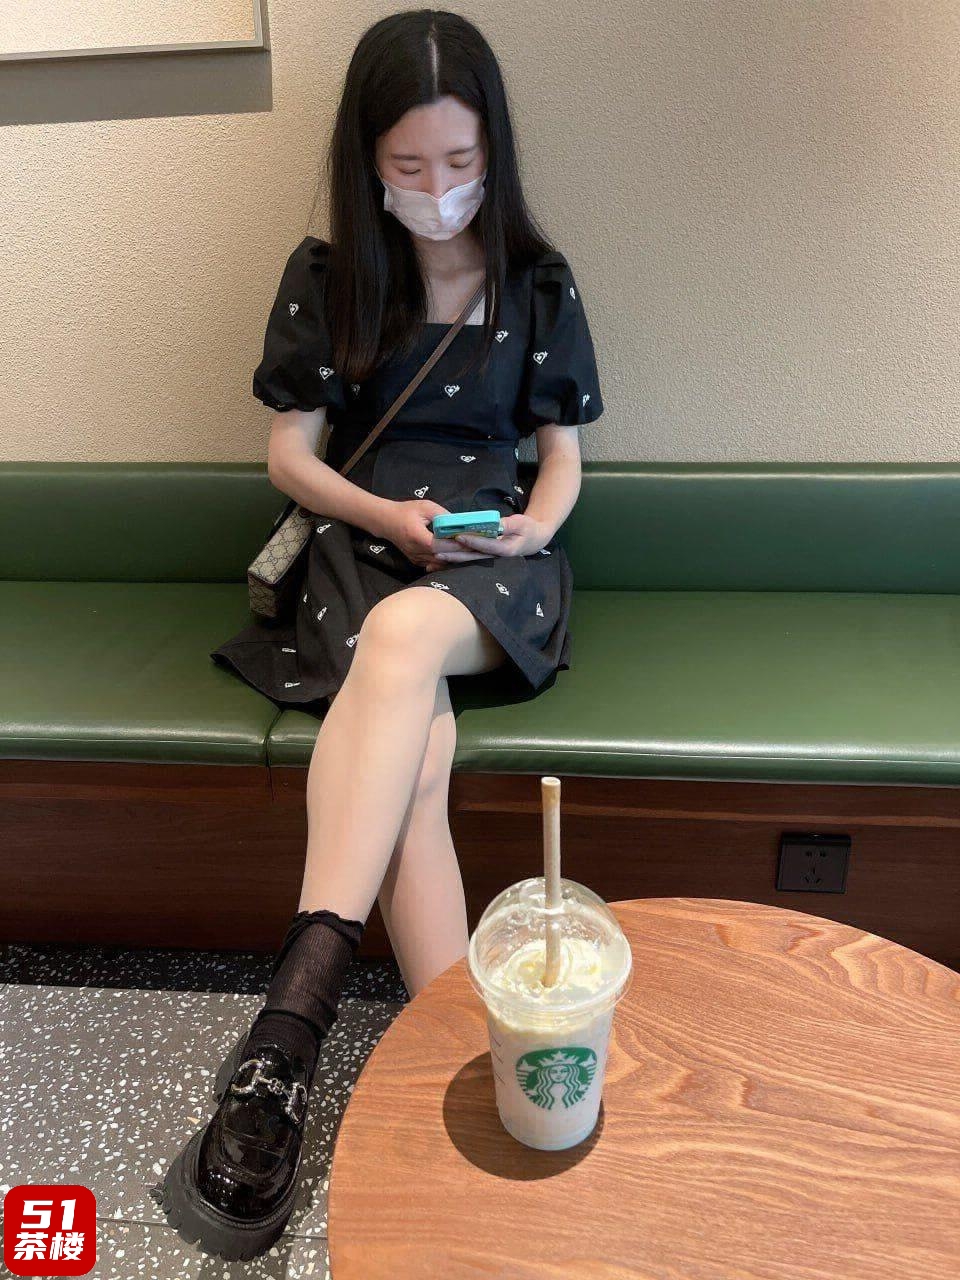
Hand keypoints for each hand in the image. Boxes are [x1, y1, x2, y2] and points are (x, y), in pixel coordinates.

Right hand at [379, 499, 465, 570]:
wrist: (386, 521)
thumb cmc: (406, 511)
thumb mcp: (426, 507)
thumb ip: (442, 515)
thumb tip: (459, 523)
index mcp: (417, 536)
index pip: (440, 545)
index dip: (456, 545)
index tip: (471, 541)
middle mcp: (416, 551)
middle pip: (442, 557)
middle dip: (459, 553)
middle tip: (475, 548)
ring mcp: (416, 558)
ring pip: (439, 563)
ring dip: (453, 558)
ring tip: (468, 552)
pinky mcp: (416, 561)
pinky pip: (434, 564)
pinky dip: (445, 561)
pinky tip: (455, 555)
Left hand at [432, 513, 552, 561]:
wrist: (532, 540)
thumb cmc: (528, 529)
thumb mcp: (522, 524)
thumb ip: (510, 525)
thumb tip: (497, 525)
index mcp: (505, 549)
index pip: (485, 545)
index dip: (472, 541)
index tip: (458, 536)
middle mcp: (495, 556)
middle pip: (471, 557)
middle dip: (454, 555)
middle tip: (437, 552)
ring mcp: (489, 557)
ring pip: (467, 560)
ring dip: (451, 560)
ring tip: (433, 559)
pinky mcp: (484, 555)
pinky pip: (468, 557)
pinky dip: (455, 558)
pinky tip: (439, 560)